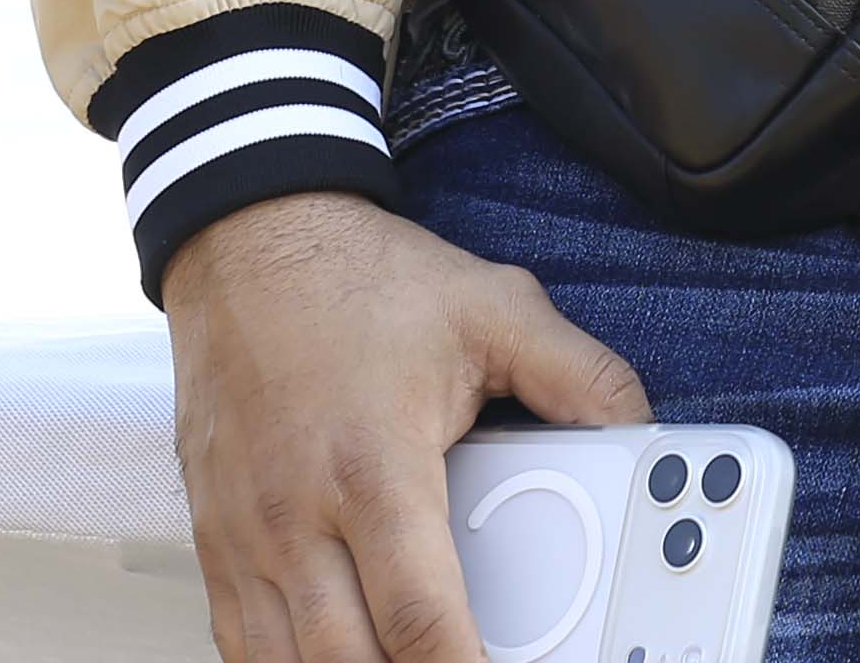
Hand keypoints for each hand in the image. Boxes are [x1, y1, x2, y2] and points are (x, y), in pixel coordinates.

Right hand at [165, 190, 655, 662]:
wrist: (249, 239)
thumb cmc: (359, 279)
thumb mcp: (491, 308)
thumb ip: (578, 378)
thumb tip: (645, 431)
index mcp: (374, 467)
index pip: (420, 617)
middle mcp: (296, 514)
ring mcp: (244, 535)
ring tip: (406, 662)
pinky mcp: (214, 539)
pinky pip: (239, 640)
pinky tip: (338, 658)